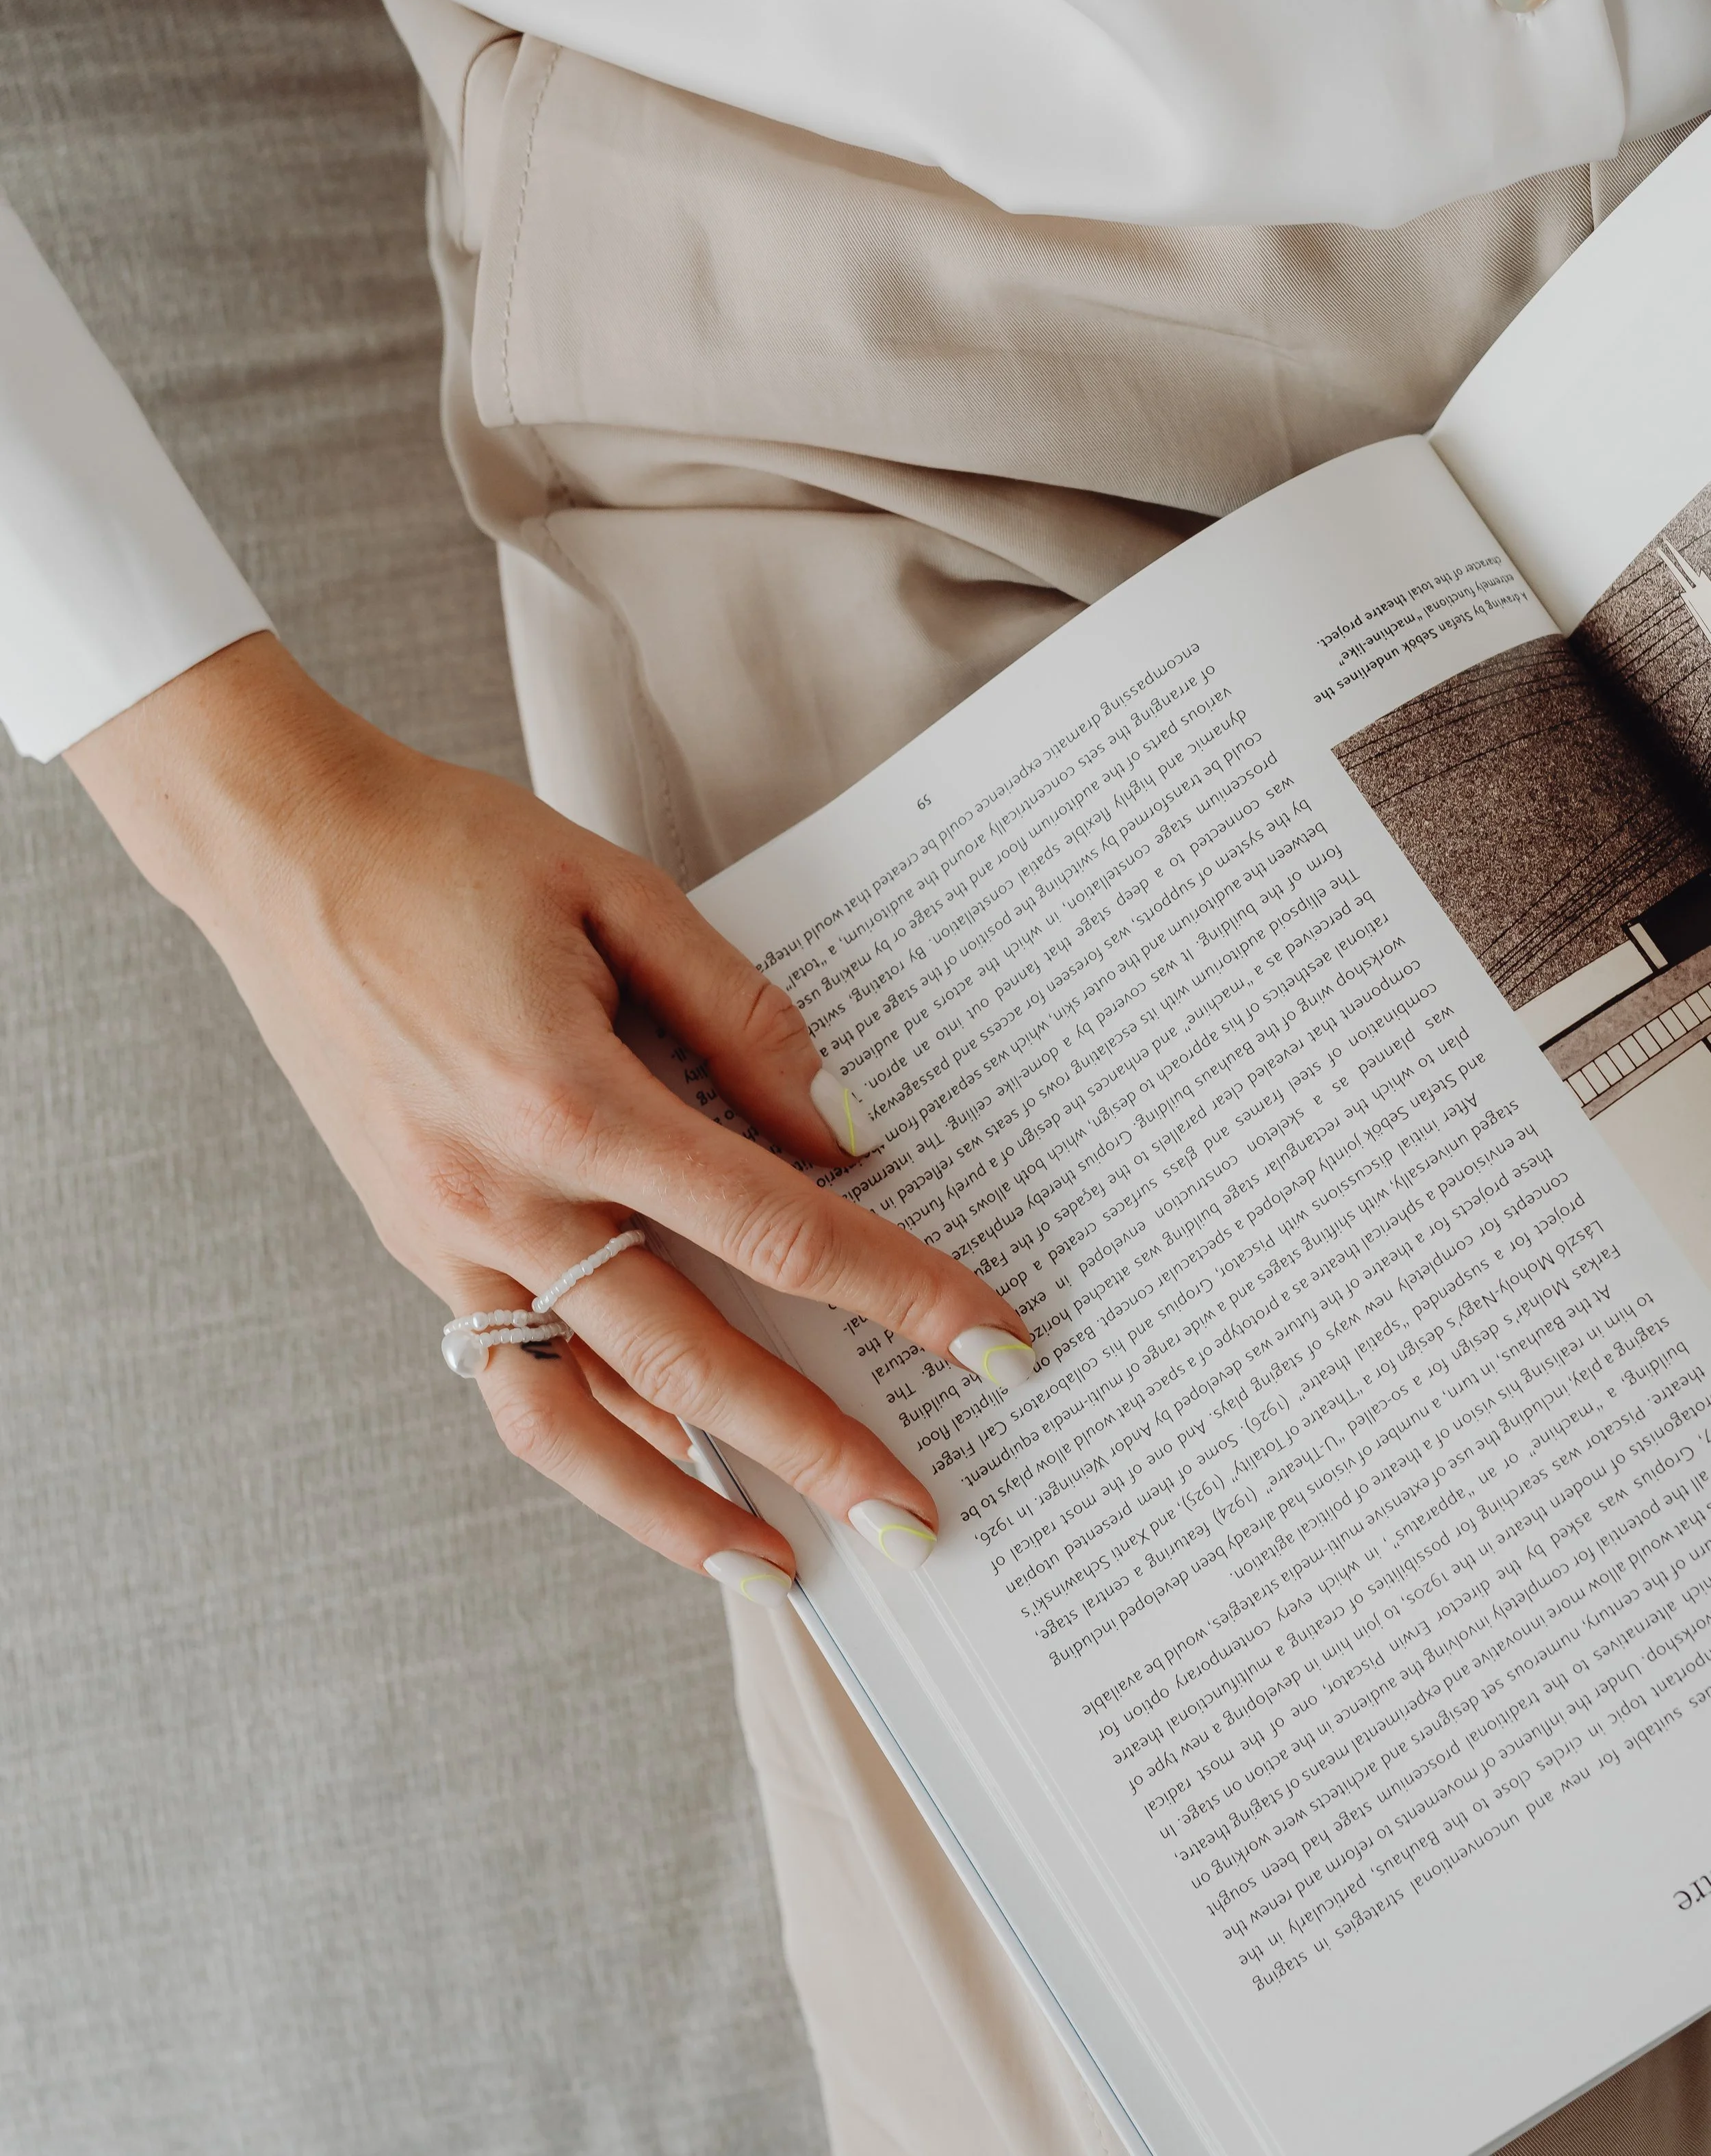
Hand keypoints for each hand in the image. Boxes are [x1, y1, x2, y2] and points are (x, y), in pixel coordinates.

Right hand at [69, 635, 1034, 1595]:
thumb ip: (741, 1017)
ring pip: (578, 1416)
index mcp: (569, 1099)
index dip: (898, 1292)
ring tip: (775, 1568)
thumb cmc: (450, 852)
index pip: (777, 1229)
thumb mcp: (616, 892)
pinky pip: (513, 1373)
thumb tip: (843, 1132)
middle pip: (693, 1360)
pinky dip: (592, 1439)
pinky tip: (663, 1465)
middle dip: (817, 1451)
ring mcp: (447, 1235)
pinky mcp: (415, 1242)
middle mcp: (503, 1194)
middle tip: (916, 1524)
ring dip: (680, 1509)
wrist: (282, 851)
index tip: (990, 1342)